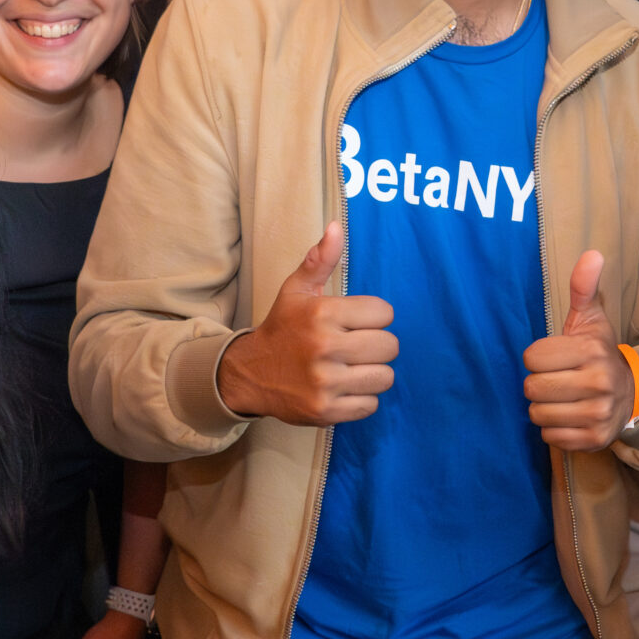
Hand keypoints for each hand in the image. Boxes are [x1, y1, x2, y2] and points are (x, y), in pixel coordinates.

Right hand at [215, 223, 396, 426]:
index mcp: (322, 313)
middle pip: (390, 346)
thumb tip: (336, 226)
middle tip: (357, 346)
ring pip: (385, 377)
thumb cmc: (283, 328)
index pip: (385, 313)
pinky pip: (371, 405)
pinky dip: (362, 398)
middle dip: (377, 345)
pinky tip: (344, 388)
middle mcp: (325, 347)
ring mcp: (325, 383)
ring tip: (352, 367)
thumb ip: (320, 259)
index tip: (357, 321)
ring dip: (373, 373)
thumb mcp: (296, 290)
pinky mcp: (325, 411)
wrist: (249, 373)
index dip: (374, 317)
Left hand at [523, 249, 627, 450]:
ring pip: (537, 415)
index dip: (538, 358)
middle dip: (539, 384)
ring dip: (543, 408)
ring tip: (562, 398)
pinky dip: (553, 429)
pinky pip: (549, 437)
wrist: (632, 394)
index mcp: (591, 351)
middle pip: (532, 389)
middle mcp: (598, 383)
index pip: (531, 358)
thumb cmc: (598, 353)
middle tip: (557, 379)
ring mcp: (598, 414)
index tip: (555, 357)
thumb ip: (583, 287)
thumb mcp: (590, 319)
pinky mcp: (595, 439)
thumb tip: (592, 253)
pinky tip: (569, 416)